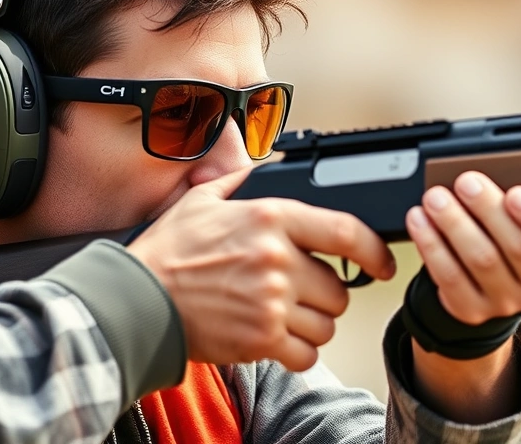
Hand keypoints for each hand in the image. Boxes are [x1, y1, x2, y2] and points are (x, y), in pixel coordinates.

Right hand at [127, 168, 395, 371]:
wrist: (137, 300)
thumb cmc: (168, 252)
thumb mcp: (204, 200)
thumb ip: (243, 182)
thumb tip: (269, 167)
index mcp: (271, 218)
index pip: (347, 233)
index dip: (375, 251)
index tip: (382, 263)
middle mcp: (278, 260)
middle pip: (338, 289)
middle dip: (323, 295)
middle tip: (296, 293)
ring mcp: (272, 302)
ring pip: (325, 324)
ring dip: (311, 325)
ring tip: (280, 316)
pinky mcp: (261, 339)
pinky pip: (306, 354)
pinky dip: (297, 351)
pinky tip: (274, 338)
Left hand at [407, 171, 520, 328]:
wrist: (491, 282)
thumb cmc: (516, 234)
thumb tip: (499, 165)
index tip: (517, 193)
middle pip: (518, 248)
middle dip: (488, 209)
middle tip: (466, 181)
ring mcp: (507, 303)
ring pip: (481, 260)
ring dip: (454, 224)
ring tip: (436, 197)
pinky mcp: (472, 310)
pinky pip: (449, 277)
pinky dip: (432, 245)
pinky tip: (420, 220)